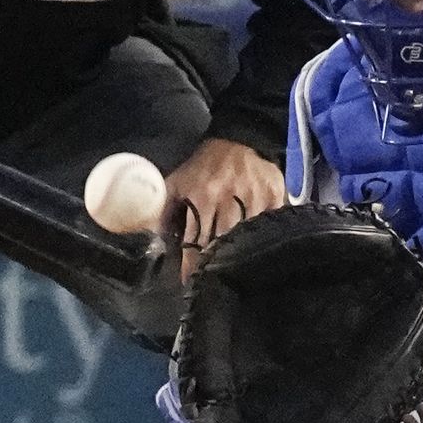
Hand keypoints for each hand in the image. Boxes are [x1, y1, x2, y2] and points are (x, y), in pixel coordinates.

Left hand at [165, 137, 286, 278]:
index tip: (190, 282)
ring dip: (241, 255)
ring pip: (249, 238)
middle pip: (224, 243)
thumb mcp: (177, 182)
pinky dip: (266, 240)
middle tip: (213, 282)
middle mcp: (230, 200)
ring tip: (236, 273)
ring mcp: (257, 199)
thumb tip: (146, 236)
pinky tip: (261, 253)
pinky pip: (272, 226)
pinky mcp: (276, 198)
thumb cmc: (204, 167)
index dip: (193, 265)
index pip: (197, 240)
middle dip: (216, 264)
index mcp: (203, 197)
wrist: (239, 139)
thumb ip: (160, 210)